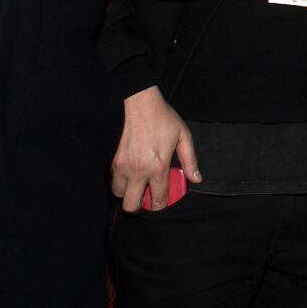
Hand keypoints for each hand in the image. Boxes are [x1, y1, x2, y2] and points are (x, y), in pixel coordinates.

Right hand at [111, 86, 200, 212]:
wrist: (137, 101)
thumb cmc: (161, 117)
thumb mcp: (183, 136)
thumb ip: (190, 160)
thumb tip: (196, 179)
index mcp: (158, 167)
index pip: (158, 200)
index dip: (160, 206)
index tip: (161, 203)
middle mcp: (138, 171)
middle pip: (131, 206)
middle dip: (138, 206)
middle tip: (144, 196)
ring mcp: (121, 166)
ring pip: (118, 194)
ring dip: (127, 191)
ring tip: (136, 181)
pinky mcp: (110, 159)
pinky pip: (112, 178)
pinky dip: (119, 178)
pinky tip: (129, 168)